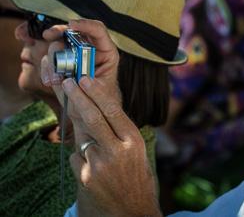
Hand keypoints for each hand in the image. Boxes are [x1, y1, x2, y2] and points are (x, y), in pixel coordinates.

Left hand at [42, 19, 161, 216]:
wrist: (133, 215)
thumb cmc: (137, 182)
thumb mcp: (137, 154)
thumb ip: (120, 135)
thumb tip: (99, 110)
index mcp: (134, 142)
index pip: (113, 111)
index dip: (97, 93)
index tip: (86, 79)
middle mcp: (117, 151)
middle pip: (93, 117)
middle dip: (78, 97)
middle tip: (68, 82)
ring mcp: (99, 165)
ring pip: (81, 136)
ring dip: (78, 127)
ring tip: (77, 114)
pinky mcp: (84, 179)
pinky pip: (76, 158)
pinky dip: (79, 158)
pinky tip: (91, 169)